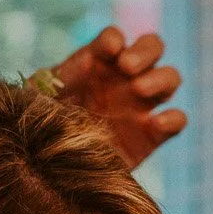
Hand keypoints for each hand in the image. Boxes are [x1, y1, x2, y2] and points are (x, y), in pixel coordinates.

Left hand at [49, 27, 185, 166]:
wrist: (51, 173)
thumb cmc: (38, 129)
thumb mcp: (35, 102)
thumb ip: (48, 83)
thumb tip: (64, 69)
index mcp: (95, 65)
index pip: (112, 40)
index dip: (112, 40)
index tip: (106, 50)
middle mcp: (122, 80)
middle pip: (152, 47)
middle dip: (144, 51)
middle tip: (126, 67)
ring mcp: (140, 107)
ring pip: (170, 78)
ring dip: (160, 78)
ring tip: (139, 91)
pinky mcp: (152, 136)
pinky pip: (177, 121)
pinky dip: (173, 119)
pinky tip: (156, 123)